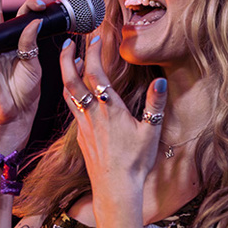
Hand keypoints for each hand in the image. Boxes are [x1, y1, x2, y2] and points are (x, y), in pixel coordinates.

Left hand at [59, 35, 167, 188]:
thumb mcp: (151, 132)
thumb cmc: (135, 162)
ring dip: (67, 74)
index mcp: (110, 110)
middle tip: (68, 42)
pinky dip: (72, 93)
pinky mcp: (80, 136)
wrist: (115, 188)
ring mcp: (83, 125)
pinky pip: (72, 108)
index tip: (94, 38)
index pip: (96, 74)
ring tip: (71, 60)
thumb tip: (160, 81)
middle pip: (72, 80)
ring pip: (69, 94)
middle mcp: (92, 115)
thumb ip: (155, 105)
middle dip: (68, 58)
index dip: (93, 53)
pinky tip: (78, 91)